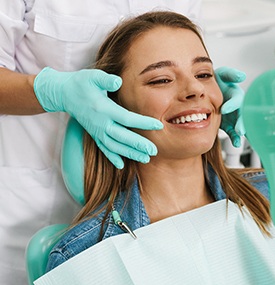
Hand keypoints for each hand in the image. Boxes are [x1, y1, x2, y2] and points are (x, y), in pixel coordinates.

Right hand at [34, 67, 162, 168]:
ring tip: (145, 159)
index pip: (127, 118)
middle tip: (154, 151)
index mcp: (104, 109)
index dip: (143, 122)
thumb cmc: (82, 83)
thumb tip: (118, 82)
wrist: (64, 94)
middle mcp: (101, 123)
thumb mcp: (93, 77)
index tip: (158, 125)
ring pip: (115, 146)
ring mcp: (97, 131)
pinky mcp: (94, 134)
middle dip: (138, 145)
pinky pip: (104, 148)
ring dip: (130, 153)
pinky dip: (112, 157)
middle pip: (122, 137)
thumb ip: (106, 80)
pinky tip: (122, 165)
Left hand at [215, 66, 245, 147]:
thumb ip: (231, 74)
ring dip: (242, 130)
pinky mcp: (230, 125)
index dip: (232, 104)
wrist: (208, 94)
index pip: (237, 99)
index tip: (224, 109)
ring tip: (240, 135)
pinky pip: (234, 133)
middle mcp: (237, 107)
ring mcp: (234, 117)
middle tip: (239, 129)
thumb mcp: (223, 75)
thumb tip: (241, 76)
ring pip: (241, 125)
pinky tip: (236, 143)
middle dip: (242, 122)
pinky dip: (236, 138)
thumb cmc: (217, 83)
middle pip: (242, 114)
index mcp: (236, 95)